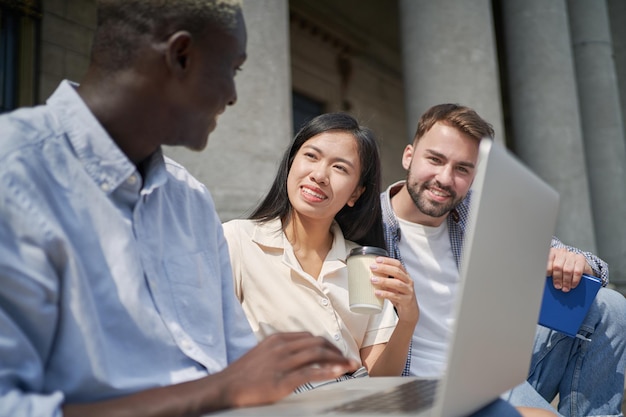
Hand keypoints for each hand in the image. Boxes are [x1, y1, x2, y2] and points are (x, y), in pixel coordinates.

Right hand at [216, 332, 358, 407]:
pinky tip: (339, 372)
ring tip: (350, 366)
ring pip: (318, 355)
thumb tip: (298, 354)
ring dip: (338, 360)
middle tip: (348, 359)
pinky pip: (310, 373)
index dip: (327, 344)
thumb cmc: (243, 374)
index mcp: (278, 339)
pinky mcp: (282, 380)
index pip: (309, 337)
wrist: (226, 387)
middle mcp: (282, 347)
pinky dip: (328, 371)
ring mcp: (282, 363)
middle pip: (317, 343)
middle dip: (336, 350)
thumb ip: (280, 351)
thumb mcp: (262, 353)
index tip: (337, 352)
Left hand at [370, 257, 418, 324]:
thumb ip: (386, 279)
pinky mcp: (406, 301)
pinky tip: (377, 293)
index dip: (388, 261)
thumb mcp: (394, 286)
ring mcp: (408, 291)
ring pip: (397, 283)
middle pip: (397, 272)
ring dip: (383, 281)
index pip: (398, 264)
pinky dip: (385, 294)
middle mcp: (408, 282)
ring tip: (373, 280)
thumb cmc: (401, 297)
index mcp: (405, 276)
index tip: (377, 259)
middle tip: (373, 267)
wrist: (410, 312)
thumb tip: (371, 273)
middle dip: (384, 268)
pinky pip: (395, 296)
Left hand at [547, 247, 593, 291]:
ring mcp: (571, 255)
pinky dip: (574, 280)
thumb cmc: (562, 266)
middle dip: (557, 278)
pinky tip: (573, 285)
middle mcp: (562, 252)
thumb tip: (544, 280)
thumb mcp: (554, 267)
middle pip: (557, 266)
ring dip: (566, 281)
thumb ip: (549, 271)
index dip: (547, 271)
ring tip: (565, 288)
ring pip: (567, 270)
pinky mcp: (581, 259)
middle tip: (558, 286)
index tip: (547, 278)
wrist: (578, 263)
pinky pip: (577, 272)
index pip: (547, 261)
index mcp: (552, 252)